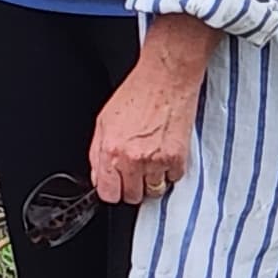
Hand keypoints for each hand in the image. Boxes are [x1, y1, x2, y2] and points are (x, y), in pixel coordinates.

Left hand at [89, 18, 215, 204]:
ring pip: (153, 192)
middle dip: (132, 185)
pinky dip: (170, 170)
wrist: (165, 80)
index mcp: (110, 150)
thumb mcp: (103, 121)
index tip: (116, 183)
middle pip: (132, 197)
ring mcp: (157, 162)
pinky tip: (165, 151)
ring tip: (151, 157)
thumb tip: (99, 176)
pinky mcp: (178, 160)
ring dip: (152, 180)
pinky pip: (173, 180)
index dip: (112, 189)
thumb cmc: (136, 94)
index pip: (108, 194)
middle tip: (135, 166)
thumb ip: (98, 152)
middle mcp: (132, 159)